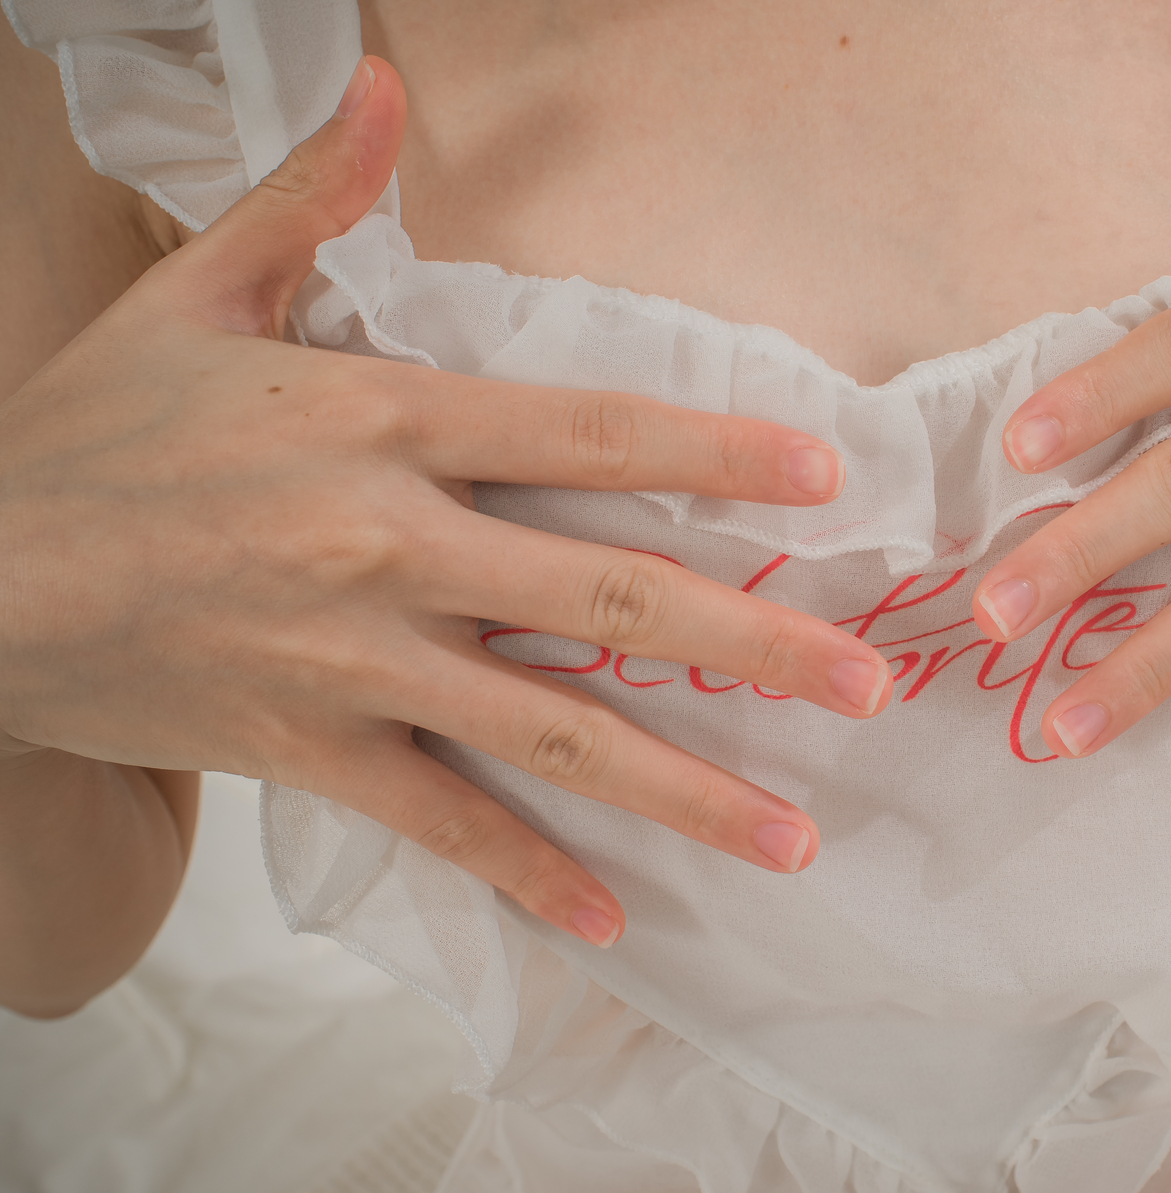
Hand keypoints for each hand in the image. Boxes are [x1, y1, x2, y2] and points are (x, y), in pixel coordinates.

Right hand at [0, 57, 893, 948]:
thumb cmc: (96, 433)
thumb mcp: (197, 294)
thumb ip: (310, 201)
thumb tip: (380, 86)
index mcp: (381, 420)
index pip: (584, 430)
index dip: (713, 451)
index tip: (824, 479)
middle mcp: (389, 543)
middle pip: (608, 592)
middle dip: (752, 643)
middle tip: (868, 685)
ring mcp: (356, 659)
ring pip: (552, 730)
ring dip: (684, 788)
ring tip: (797, 837)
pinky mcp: (312, 750)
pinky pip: (442, 822)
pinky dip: (527, 875)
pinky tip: (614, 922)